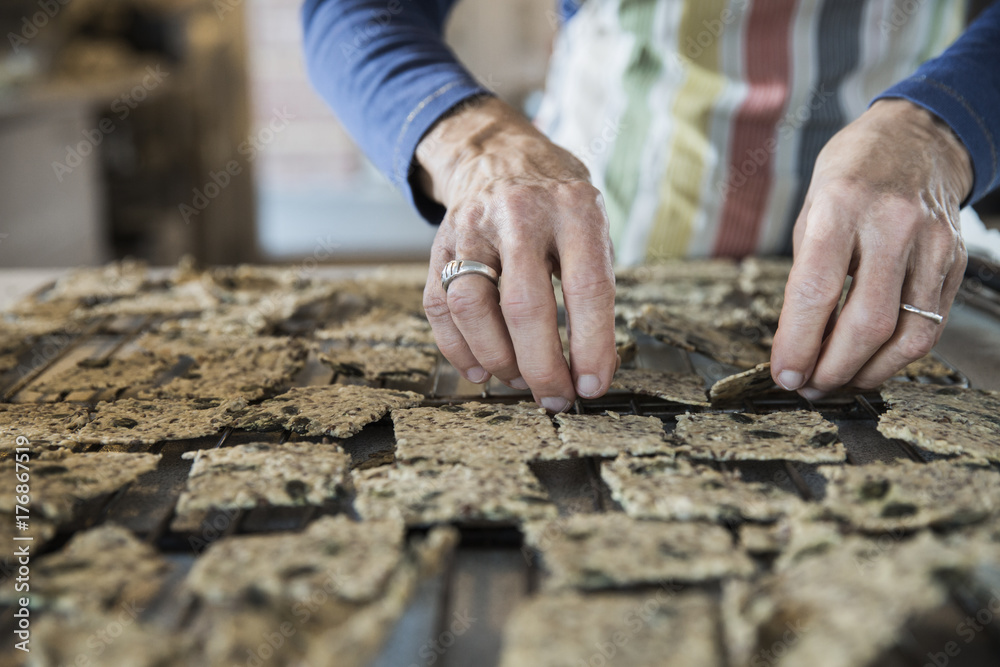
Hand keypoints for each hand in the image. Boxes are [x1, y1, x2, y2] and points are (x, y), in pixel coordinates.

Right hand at [416, 97, 616, 411]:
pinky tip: (480, 370)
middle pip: (524, 305)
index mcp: (573, 208)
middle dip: (541, 365)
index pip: (587, 287)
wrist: (499, 155)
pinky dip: (458, 349)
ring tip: (517, 381)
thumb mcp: (592, 227)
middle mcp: (519, 214)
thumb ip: (595, 291)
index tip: (593, 386)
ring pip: (472, 307)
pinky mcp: (439, 245)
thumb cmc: (557, 205)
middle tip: (555, 397)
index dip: (592, 345)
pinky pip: (439, 306)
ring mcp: (472, 228)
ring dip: (496, 359)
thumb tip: (591, 370)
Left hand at [771, 99, 972, 397]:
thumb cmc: (851, 175)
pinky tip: (871, 362)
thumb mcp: (810, 210)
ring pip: (907, 334)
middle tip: (808, 386)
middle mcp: (891, 225)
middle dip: (832, 368)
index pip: (816, 291)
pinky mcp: (954, 262)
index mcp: (841, 206)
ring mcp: (931, 244)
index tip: (783, 373)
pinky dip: (897, 355)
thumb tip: (798, 341)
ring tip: (837, 382)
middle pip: (866, 322)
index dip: (798, 343)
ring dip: (867, 372)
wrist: (917, 137)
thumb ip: (805, 274)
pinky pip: (929, 325)